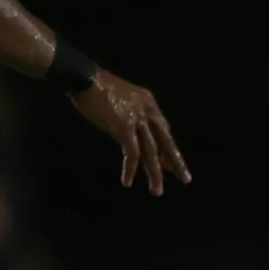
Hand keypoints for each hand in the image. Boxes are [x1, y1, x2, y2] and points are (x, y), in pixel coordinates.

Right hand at [72, 70, 190, 195]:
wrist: (83, 78)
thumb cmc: (94, 88)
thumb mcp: (119, 101)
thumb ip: (127, 117)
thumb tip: (126, 136)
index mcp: (148, 101)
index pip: (163, 130)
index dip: (168, 149)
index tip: (172, 166)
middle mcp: (147, 110)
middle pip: (165, 140)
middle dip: (175, 161)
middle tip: (185, 179)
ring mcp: (137, 118)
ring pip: (151, 151)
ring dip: (154, 172)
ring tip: (156, 191)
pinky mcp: (124, 126)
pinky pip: (131, 152)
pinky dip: (130, 168)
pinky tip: (127, 181)